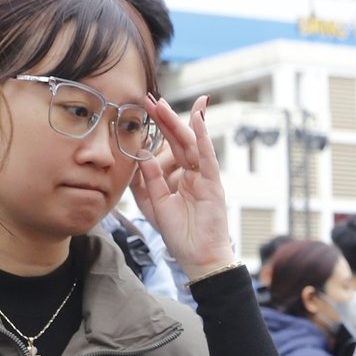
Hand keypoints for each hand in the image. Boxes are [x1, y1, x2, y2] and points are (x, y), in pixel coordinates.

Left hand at [129, 94, 236, 280]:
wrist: (198, 258)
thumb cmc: (179, 235)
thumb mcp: (155, 204)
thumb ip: (149, 179)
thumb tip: (142, 153)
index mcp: (177, 178)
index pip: (167, 148)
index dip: (157, 129)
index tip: (143, 110)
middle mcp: (192, 173)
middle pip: (177, 140)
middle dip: (164, 119)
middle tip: (149, 98)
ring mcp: (203, 177)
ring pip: (189, 143)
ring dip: (176, 122)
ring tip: (161, 104)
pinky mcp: (213, 183)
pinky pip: (206, 156)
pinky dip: (202, 137)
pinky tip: (197, 118)